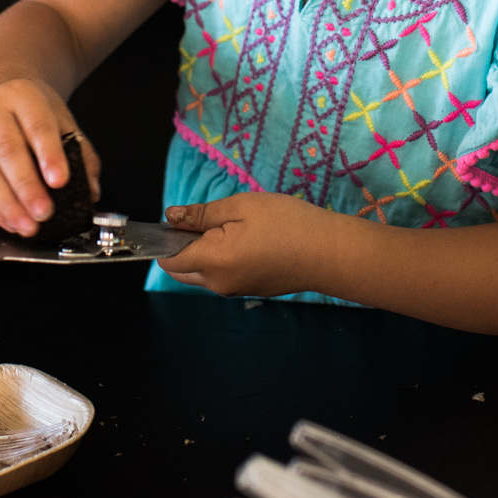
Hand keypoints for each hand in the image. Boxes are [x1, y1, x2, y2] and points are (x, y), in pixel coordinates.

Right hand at [0, 79, 99, 236]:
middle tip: (44, 211)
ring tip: (28, 225)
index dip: (49, 155)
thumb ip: (80, 152)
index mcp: (22, 97)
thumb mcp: (61, 119)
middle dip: (26, 186)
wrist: (1, 96)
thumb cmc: (33, 111)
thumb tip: (90, 189)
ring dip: (8, 205)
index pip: (37, 126)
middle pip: (7, 150)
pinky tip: (12, 222)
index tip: (60, 181)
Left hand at [157, 192, 347, 297]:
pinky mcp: (252, 290)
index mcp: (212, 262)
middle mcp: (219, 284)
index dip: (167, 237)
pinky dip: (224, 260)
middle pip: (183, 269)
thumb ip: (201, 214)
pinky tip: (251, 240)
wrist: (330, 253)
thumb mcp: (241, 207)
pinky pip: (224, 276)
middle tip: (211, 219)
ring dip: (206, 253)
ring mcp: (236, 290)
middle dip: (185, 246)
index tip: (183, 217)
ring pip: (204, 273)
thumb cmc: (287, 223)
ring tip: (236, 226)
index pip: (168, 259)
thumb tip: (171, 216)